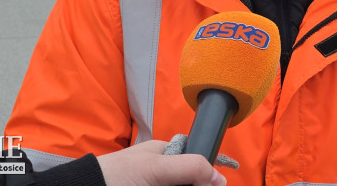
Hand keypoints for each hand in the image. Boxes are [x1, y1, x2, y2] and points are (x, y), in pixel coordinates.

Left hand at [97, 140, 225, 185]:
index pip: (195, 161)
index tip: (219, 184)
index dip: (209, 172)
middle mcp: (161, 173)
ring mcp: (155, 185)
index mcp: (164, 155)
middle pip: (190, 181)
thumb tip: (219, 177)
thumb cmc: (116, 176)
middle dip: (197, 185)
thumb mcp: (156, 168)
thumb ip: (189, 167)